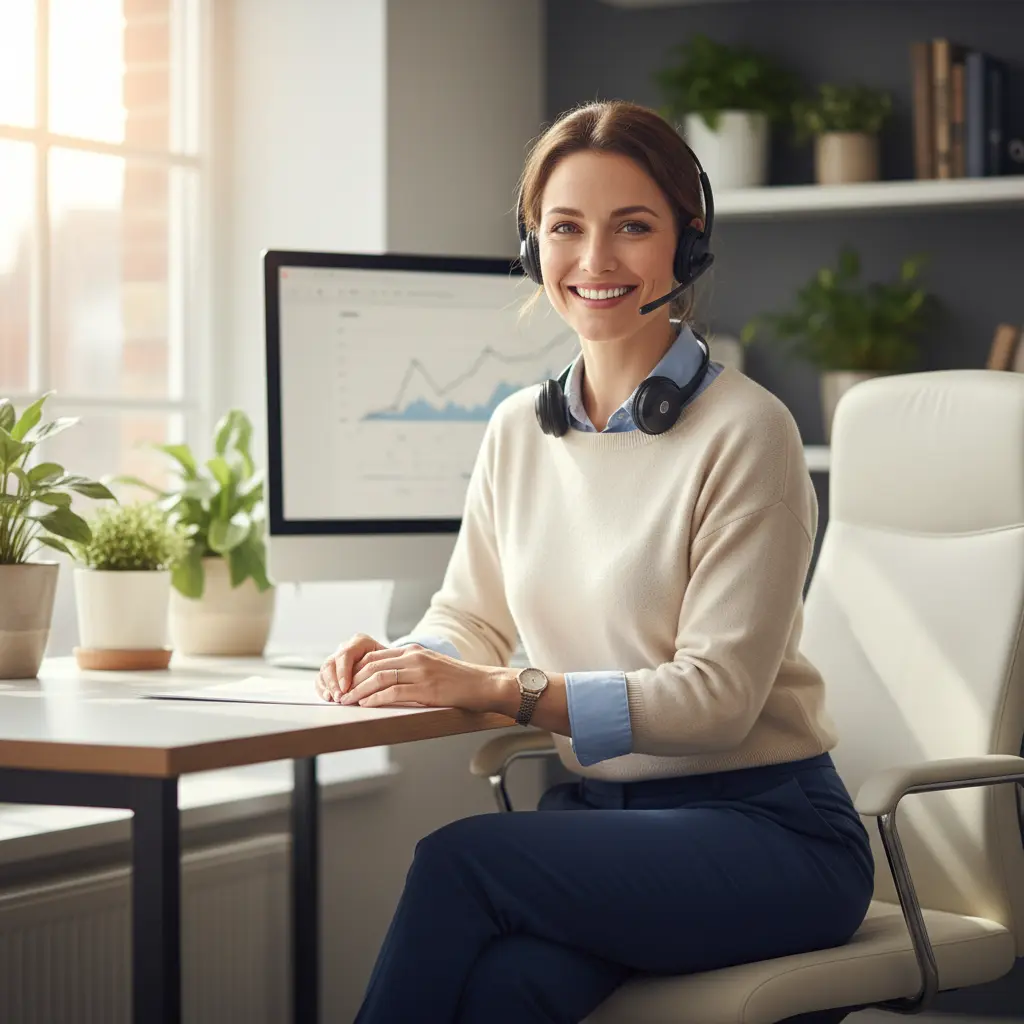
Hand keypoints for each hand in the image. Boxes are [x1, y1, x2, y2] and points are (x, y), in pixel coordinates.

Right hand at [317, 633, 386, 701]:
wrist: (391, 665)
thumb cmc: (392, 665)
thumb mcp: (391, 663)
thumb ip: (382, 670)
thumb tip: (376, 684)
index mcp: (360, 642)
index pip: (346, 654)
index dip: (343, 671)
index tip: (346, 687)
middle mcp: (347, 648)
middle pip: (332, 663)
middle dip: (334, 682)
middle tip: (340, 697)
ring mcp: (338, 659)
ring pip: (325, 670)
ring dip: (329, 686)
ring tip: (335, 699)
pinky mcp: (332, 670)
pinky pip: (322, 678)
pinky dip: (323, 688)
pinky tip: (329, 697)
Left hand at [340, 644, 512, 713]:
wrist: (483, 684)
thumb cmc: (458, 680)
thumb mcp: (431, 667)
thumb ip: (410, 669)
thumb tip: (384, 680)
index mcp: (414, 651)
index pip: (375, 656)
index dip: (355, 669)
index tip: (343, 682)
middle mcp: (415, 657)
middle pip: (373, 665)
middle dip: (352, 680)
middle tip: (339, 694)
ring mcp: (421, 672)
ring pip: (379, 677)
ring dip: (358, 691)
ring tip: (346, 701)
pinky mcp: (426, 688)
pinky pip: (394, 692)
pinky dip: (376, 698)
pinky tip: (366, 705)